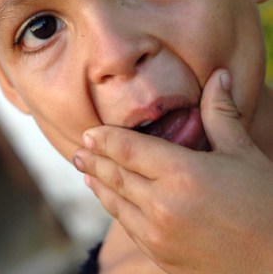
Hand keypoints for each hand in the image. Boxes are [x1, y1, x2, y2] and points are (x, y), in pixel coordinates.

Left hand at [74, 70, 272, 273]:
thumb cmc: (265, 204)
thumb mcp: (242, 153)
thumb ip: (221, 112)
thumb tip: (219, 76)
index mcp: (182, 174)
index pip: (129, 150)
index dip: (105, 139)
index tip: (89, 133)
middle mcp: (163, 205)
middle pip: (117, 175)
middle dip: (94, 161)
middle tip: (78, 151)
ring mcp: (160, 235)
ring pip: (117, 203)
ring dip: (99, 185)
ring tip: (86, 173)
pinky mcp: (163, 257)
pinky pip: (129, 227)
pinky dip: (115, 209)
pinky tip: (111, 202)